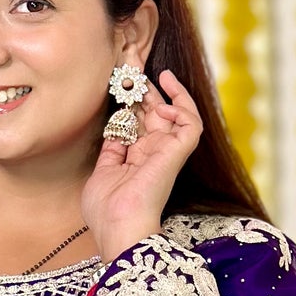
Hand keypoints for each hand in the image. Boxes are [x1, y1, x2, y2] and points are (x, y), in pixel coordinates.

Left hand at [82, 69, 202, 264]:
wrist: (118, 227)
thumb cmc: (107, 210)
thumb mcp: (103, 171)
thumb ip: (112, 149)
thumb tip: (115, 127)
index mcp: (138, 158)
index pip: (140, 122)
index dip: (133, 101)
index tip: (121, 82)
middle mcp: (155, 153)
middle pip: (157, 113)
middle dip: (148, 90)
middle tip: (135, 69)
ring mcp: (167, 152)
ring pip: (180, 114)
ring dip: (171, 92)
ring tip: (159, 76)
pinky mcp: (177, 153)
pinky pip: (191, 124)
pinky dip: (183, 108)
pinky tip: (164, 104)